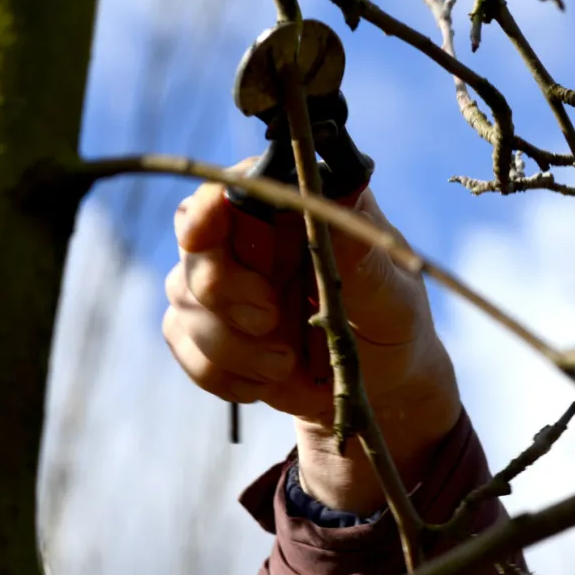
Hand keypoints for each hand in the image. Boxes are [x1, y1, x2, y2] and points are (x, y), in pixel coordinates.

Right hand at [162, 161, 461, 512]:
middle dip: (223, 288)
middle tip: (271, 319)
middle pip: (195, 240)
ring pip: (184, 296)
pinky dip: (221, 371)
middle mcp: (249, 234)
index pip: (236, 187)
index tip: (205, 230)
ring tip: (286, 365)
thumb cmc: (391, 323)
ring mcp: (222, 279)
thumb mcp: (392, 295)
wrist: (376, 388)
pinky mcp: (205, 325)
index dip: (210, 204)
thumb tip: (338, 199)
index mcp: (294, 207)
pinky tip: (265, 381)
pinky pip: (181, 341)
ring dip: (230, 342)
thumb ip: (361, 255)